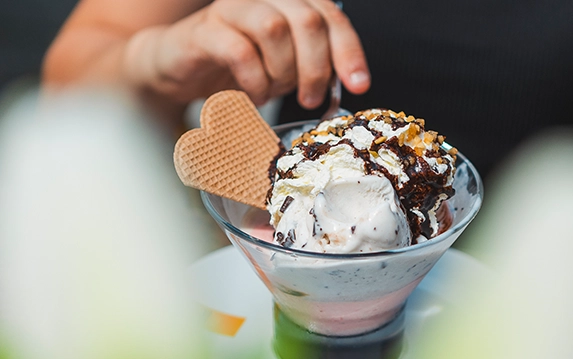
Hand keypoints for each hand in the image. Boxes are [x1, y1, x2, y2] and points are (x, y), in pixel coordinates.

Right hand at [124, 0, 369, 107]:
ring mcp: (231, 11)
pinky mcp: (204, 32)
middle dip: (315, 67)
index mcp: (287, 5)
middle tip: (308, 99)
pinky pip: (239, 50)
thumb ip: (311, 67)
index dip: (349, 51)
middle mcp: (262, 0)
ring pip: (274, 28)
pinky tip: (252, 95)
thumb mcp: (282, 67)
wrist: (177, 69)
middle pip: (307, 20)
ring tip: (273, 93)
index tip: (359, 84)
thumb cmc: (235, 67)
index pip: (331, 17)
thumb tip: (345, 84)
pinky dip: (253, 79)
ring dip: (281, 72)